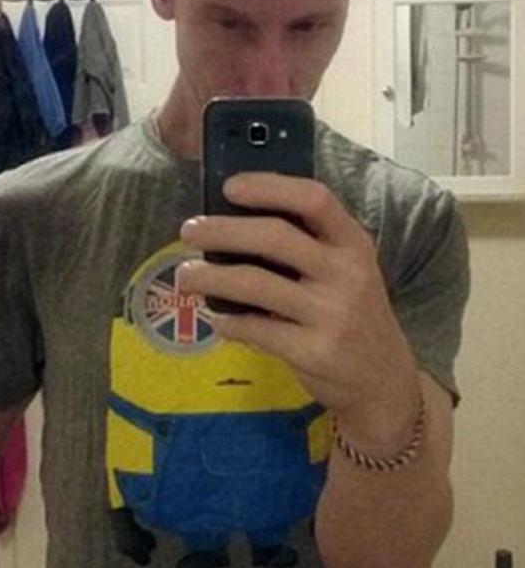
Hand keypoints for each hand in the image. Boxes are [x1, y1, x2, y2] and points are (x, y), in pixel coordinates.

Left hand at [179, 172, 421, 451]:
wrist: (383, 380)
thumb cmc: (354, 314)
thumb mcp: (348, 271)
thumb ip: (309, 245)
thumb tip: (236, 219)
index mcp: (354, 244)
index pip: (314, 199)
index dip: (269, 187)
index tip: (229, 187)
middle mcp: (346, 274)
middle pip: (274, 236)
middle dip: (222, 230)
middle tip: (189, 231)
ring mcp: (330, 314)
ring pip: (254, 283)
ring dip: (210, 277)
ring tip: (185, 275)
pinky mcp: (313, 352)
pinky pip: (255, 328)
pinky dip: (228, 322)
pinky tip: (218, 319)